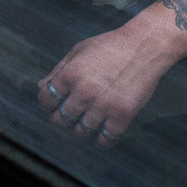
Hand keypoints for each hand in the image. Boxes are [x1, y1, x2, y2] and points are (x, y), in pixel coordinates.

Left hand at [36, 16, 186, 148]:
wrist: (144, 46)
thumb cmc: (110, 45)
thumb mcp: (78, 51)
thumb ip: (58, 70)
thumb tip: (41, 88)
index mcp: (70, 74)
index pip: (45, 100)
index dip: (47, 104)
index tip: (53, 105)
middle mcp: (84, 92)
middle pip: (61, 120)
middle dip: (61, 119)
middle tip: (68, 116)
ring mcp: (104, 105)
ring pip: (81, 132)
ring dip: (80, 130)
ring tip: (86, 122)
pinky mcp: (122, 115)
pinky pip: (105, 139)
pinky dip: (101, 140)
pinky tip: (102, 131)